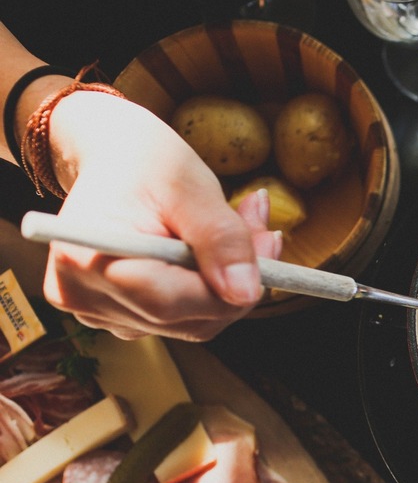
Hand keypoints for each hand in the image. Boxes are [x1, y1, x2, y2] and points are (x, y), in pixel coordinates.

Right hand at [40, 92, 279, 340]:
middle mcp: (84, 297)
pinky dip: (211, 289)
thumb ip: (221, 239)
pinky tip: (215, 252)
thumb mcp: (189, 186)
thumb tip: (245, 293)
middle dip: (237, 281)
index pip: (170, 303)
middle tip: (264, 230)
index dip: (229, 286)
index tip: (268, 243)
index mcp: (85, 261)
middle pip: (188, 319)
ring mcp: (98, 313)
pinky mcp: (119, 316)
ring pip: (194, 323)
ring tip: (241, 227)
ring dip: (229, 284)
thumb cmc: (143, 162)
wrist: (113, 159)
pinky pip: (184, 318)